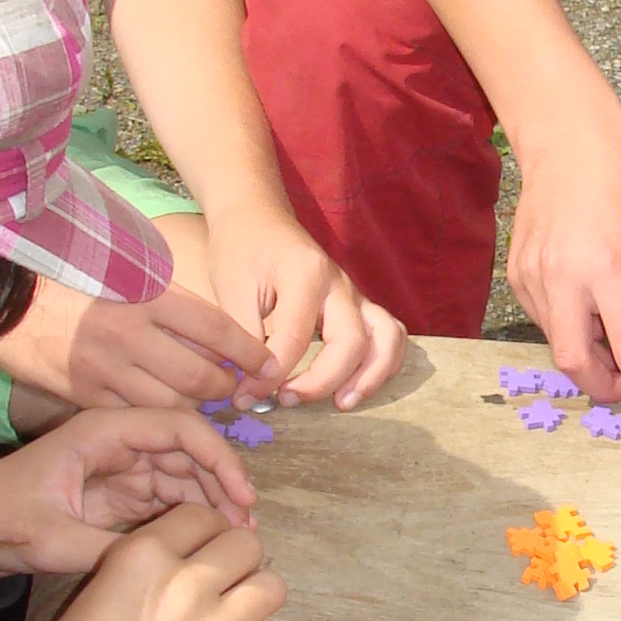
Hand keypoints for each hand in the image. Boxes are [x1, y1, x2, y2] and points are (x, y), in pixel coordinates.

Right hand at [0, 231, 277, 410]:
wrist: (7, 297)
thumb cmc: (76, 279)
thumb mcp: (129, 274)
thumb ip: (174, 302)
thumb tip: (222, 337)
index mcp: (146, 296)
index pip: (217, 330)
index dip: (251, 353)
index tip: (269, 363)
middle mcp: (129, 334)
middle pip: (202, 378)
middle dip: (229, 388)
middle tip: (237, 387)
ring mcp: (106, 369)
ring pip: (174, 405)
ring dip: (198, 408)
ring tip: (205, 400)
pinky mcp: (85, 396)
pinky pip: (138, 415)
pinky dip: (160, 417)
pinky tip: (167, 410)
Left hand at [0, 405, 255, 582]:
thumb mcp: (52, 539)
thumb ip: (110, 550)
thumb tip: (165, 566)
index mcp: (102, 432)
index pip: (178, 427)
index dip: (218, 457)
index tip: (241, 497)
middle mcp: (116, 443)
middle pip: (187, 451)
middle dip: (221, 484)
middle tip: (246, 529)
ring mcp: (118, 469)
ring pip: (182, 477)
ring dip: (210, 503)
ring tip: (236, 539)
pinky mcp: (115, 497)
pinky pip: (165, 500)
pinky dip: (190, 517)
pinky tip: (209, 542)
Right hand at [0, 507, 285, 620]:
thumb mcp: (93, 595)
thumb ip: (143, 570)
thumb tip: (184, 564)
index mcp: (140, 556)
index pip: (201, 515)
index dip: (204, 531)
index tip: (200, 548)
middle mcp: (184, 586)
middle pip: (246, 545)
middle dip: (235, 559)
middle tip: (218, 582)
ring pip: (271, 587)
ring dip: (254, 596)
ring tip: (230, 613)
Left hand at [204, 200, 405, 406]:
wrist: (257, 216)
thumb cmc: (240, 250)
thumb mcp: (231, 290)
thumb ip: (244, 339)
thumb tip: (250, 388)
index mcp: (305, 275)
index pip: (294, 339)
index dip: (269, 376)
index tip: (244, 396)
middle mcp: (339, 284)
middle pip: (351, 342)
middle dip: (321, 382)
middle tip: (285, 400)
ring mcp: (355, 294)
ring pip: (385, 339)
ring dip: (370, 377)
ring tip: (341, 404)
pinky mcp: (359, 304)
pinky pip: (390, 335)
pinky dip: (384, 364)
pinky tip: (358, 386)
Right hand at [505, 100, 620, 421]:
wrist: (568, 142)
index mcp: (605, 269)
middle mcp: (561, 279)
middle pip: (575, 364)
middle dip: (605, 388)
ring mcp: (531, 277)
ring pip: (556, 344)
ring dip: (587, 357)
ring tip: (613, 344)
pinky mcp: (516, 273)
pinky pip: (543, 319)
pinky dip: (568, 328)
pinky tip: (587, 310)